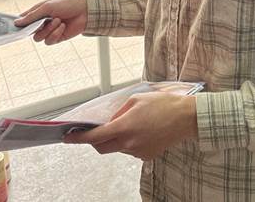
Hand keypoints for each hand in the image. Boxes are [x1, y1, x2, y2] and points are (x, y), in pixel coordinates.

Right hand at [15, 0, 87, 44]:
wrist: (85, 11)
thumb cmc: (67, 4)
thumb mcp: (47, 7)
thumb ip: (32, 16)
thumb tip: (17, 22)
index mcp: (38, 12)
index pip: (24, 20)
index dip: (19, 24)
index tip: (16, 26)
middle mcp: (42, 22)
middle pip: (29, 32)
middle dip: (37, 27)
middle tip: (44, 21)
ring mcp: (49, 30)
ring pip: (38, 38)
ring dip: (48, 30)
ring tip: (58, 20)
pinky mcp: (57, 37)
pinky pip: (49, 41)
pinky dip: (55, 34)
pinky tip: (62, 26)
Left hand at [64, 93, 197, 160]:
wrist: (186, 118)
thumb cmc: (164, 104)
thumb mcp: (136, 99)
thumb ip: (118, 111)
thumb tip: (109, 120)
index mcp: (125, 126)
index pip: (95, 137)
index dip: (78, 139)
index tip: (68, 138)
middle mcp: (129, 143)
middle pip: (102, 147)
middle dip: (95, 140)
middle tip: (97, 130)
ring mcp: (138, 151)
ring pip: (117, 148)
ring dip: (115, 139)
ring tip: (132, 124)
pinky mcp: (146, 156)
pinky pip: (130, 150)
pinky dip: (129, 142)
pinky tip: (141, 131)